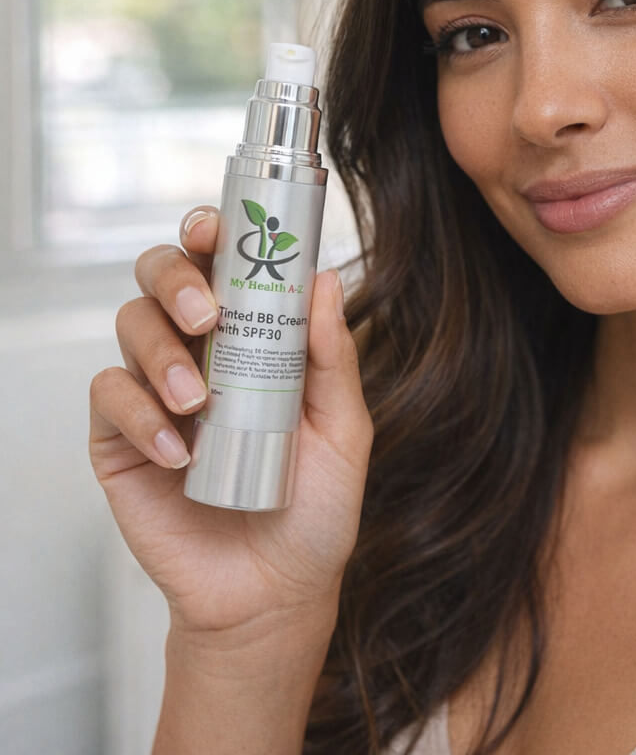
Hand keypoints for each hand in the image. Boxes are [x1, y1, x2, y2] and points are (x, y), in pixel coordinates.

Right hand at [89, 207, 373, 637]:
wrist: (275, 590)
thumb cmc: (314, 506)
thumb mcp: (342, 428)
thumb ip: (331, 356)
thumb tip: (324, 279)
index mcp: (252, 339)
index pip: (219, 266)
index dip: (209, 234)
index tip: (214, 229)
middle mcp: (198, 353)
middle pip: (159, 276)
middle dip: (176, 279)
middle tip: (205, 316)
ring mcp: (155, 393)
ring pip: (130, 327)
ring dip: (161, 354)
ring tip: (200, 402)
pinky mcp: (119, 440)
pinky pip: (109, 399)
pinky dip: (140, 415)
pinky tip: (178, 452)